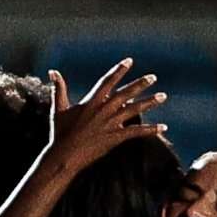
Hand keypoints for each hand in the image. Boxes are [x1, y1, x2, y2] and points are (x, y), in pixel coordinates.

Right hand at [47, 59, 166, 172]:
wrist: (64, 155)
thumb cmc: (60, 132)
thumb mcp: (58, 108)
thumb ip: (59, 88)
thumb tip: (53, 71)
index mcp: (91, 101)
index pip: (107, 81)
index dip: (118, 70)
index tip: (129, 61)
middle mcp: (103, 110)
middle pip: (125, 93)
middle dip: (140, 84)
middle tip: (153, 77)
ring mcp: (110, 123)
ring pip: (134, 109)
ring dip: (150, 102)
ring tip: (163, 96)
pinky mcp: (115, 138)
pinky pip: (136, 132)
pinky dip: (151, 129)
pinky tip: (163, 127)